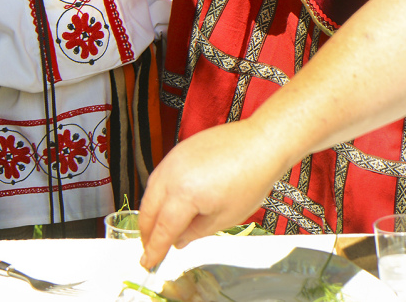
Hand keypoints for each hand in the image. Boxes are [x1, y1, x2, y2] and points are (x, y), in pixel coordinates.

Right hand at [137, 119, 290, 268]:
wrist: (260, 144)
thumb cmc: (251, 177)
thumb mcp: (225, 217)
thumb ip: (196, 232)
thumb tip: (179, 240)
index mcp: (184, 195)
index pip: (162, 229)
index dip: (154, 249)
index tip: (147, 262)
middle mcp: (171, 175)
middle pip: (148, 210)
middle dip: (146, 232)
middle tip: (150, 248)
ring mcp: (171, 160)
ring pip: (149, 192)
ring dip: (149, 213)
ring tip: (157, 229)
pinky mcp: (177, 152)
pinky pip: (158, 177)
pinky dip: (157, 195)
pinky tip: (166, 205)